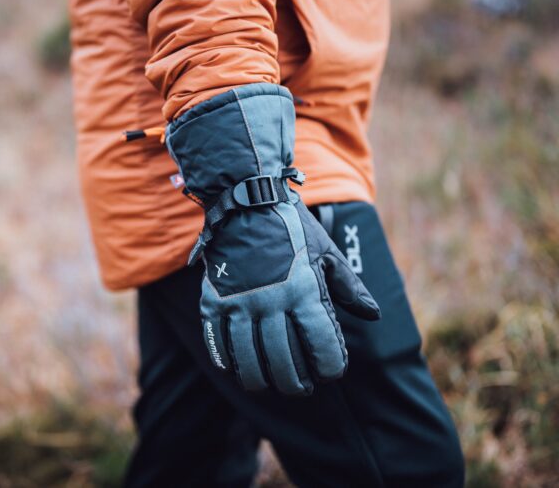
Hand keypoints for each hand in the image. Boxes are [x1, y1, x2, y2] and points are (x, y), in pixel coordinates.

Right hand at [166, 83, 379, 394]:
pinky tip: (234, 367)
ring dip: (260, 379)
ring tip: (267, 384)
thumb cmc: (292, 228)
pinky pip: (217, 340)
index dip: (329, 366)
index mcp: (304, 290)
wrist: (246, 200)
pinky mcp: (215, 298)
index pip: (321, 345)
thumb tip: (374, 314)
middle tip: (300, 388)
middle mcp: (272, 301)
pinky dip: (226, 359)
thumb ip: (349, 287)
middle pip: (284, 361)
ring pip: (248, 358)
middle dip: (296, 383)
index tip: (330, 372)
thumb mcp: (327, 253)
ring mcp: (240, 302)